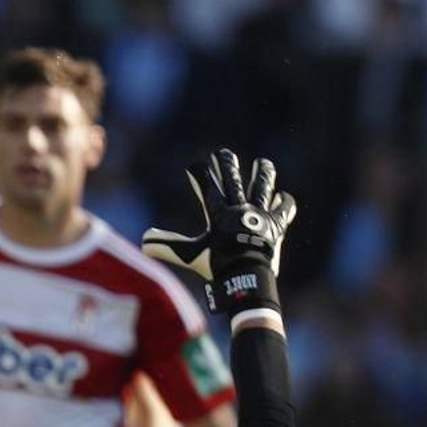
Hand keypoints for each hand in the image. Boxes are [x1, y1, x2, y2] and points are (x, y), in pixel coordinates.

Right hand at [142, 149, 296, 318]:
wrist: (247, 274)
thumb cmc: (217, 264)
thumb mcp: (189, 255)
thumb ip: (167, 246)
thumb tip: (143, 241)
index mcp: (219, 214)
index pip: (207, 188)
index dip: (200, 175)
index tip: (194, 165)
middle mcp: (240, 210)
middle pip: (234, 181)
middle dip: (227, 165)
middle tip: (223, 153)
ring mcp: (260, 215)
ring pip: (263, 188)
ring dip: (263, 175)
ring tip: (264, 163)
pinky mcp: (276, 226)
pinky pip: (283, 210)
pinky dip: (283, 203)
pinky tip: (283, 197)